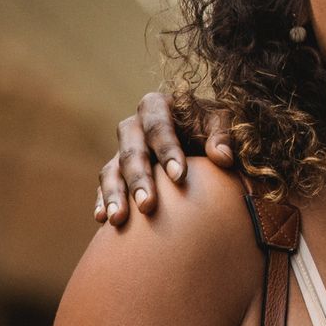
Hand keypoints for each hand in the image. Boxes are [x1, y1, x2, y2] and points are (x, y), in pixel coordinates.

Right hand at [95, 93, 233, 226]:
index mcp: (156, 106)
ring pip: (111, 171)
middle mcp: (133, 126)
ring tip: (118, 220)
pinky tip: (104, 219)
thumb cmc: (208, 124)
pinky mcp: (115, 169)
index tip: (179, 177)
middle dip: (139, 180)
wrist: (194, 132)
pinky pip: (105, 185)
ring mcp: (121, 149)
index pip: (159, 127)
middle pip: (131, 152)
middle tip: (148, 206)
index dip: (168, 151)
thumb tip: (223, 158)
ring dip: (115, 195)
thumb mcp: (220, 120)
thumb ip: (222, 135)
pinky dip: (103, 201)